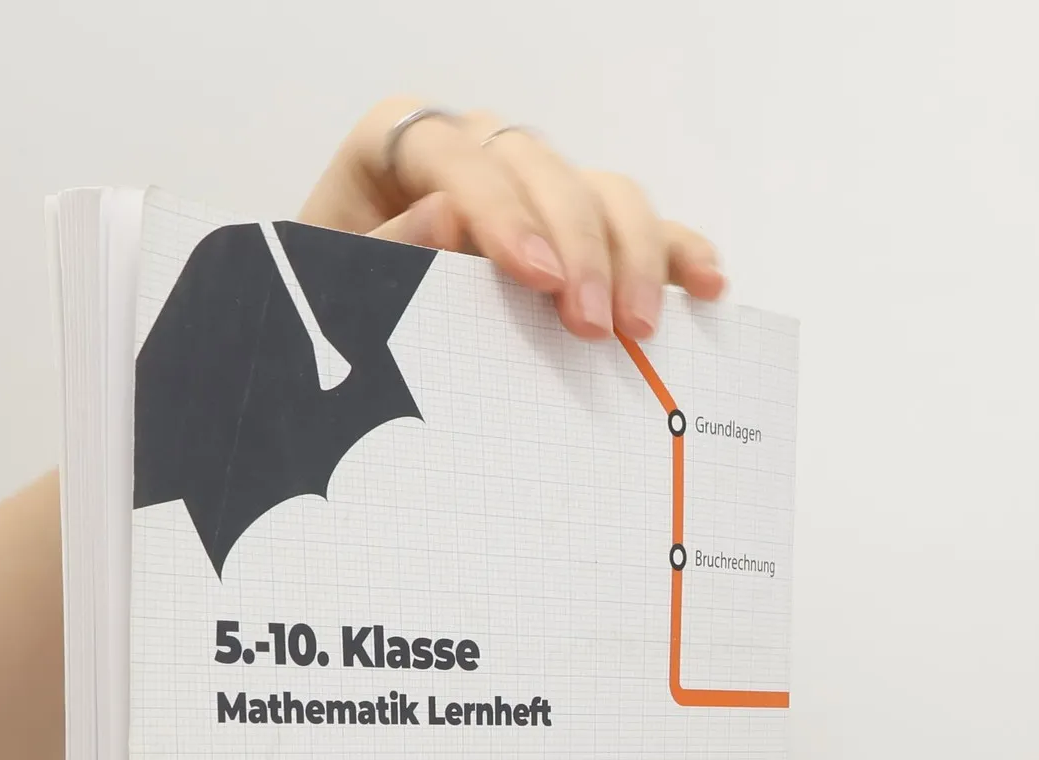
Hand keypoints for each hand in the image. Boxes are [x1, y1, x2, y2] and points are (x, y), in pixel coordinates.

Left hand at [298, 96, 725, 342]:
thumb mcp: (334, 285)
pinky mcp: (572, 227)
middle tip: (593, 324)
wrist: (339, 336)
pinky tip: (706, 285)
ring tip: (639, 330)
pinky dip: (675, 252)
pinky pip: (635, 226)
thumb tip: (448, 215)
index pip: (457, 157)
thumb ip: (385, 252)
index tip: (534, 276)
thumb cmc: (333, 305)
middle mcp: (473, 150)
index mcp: (398, 145)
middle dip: (576, 247)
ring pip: (600, 189)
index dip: (502, 212)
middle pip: (542, 170)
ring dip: (633, 256)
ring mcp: (530, 186)